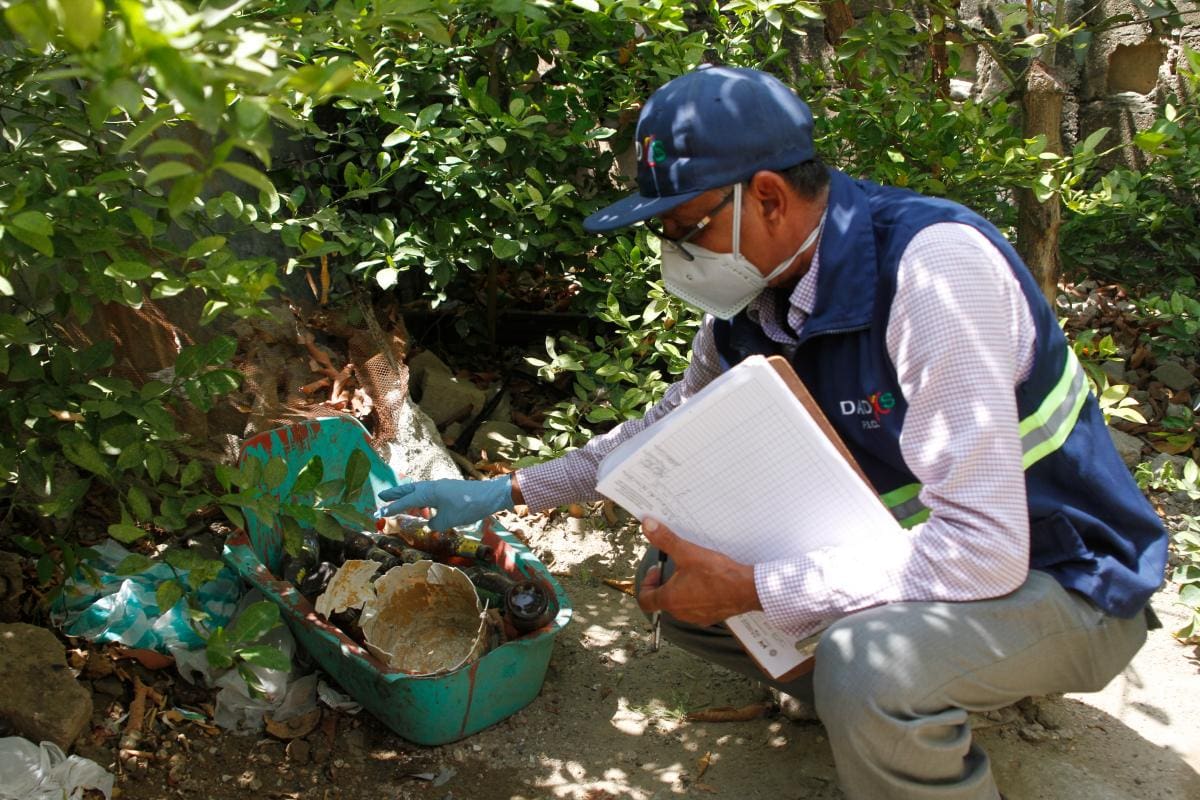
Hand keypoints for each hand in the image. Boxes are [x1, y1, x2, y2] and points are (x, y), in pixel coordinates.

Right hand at [375, 475, 513, 530]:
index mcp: (428, 493)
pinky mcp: (448, 489)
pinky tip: (422, 505)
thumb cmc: (468, 507)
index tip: (379, 512)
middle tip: (381, 496)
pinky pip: (428, 492)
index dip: (392, 508)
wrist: (489, 496)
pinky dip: (420, 497)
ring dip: (406, 494)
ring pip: (418, 490)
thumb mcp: (448, 520)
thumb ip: (435, 523)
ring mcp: (440, 486)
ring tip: (396, 499)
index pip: (406, 502)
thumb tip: (430, 524)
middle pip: (409, 489)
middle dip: (394, 493)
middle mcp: (432, 487)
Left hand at [637, 517, 760, 625]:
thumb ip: (665, 539)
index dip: (646, 583)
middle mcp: (680, 612)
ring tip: (692, 573)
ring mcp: (695, 617)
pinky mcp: (710, 617)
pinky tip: (707, 583)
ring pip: (679, 604)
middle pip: (662, 600)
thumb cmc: (717, 574)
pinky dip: (696, 596)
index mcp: (670, 599)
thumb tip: (648, 526)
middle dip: (665, 582)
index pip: (645, 599)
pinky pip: (696, 607)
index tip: (657, 570)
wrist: (746, 589)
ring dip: (680, 589)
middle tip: (676, 566)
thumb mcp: (688, 552)